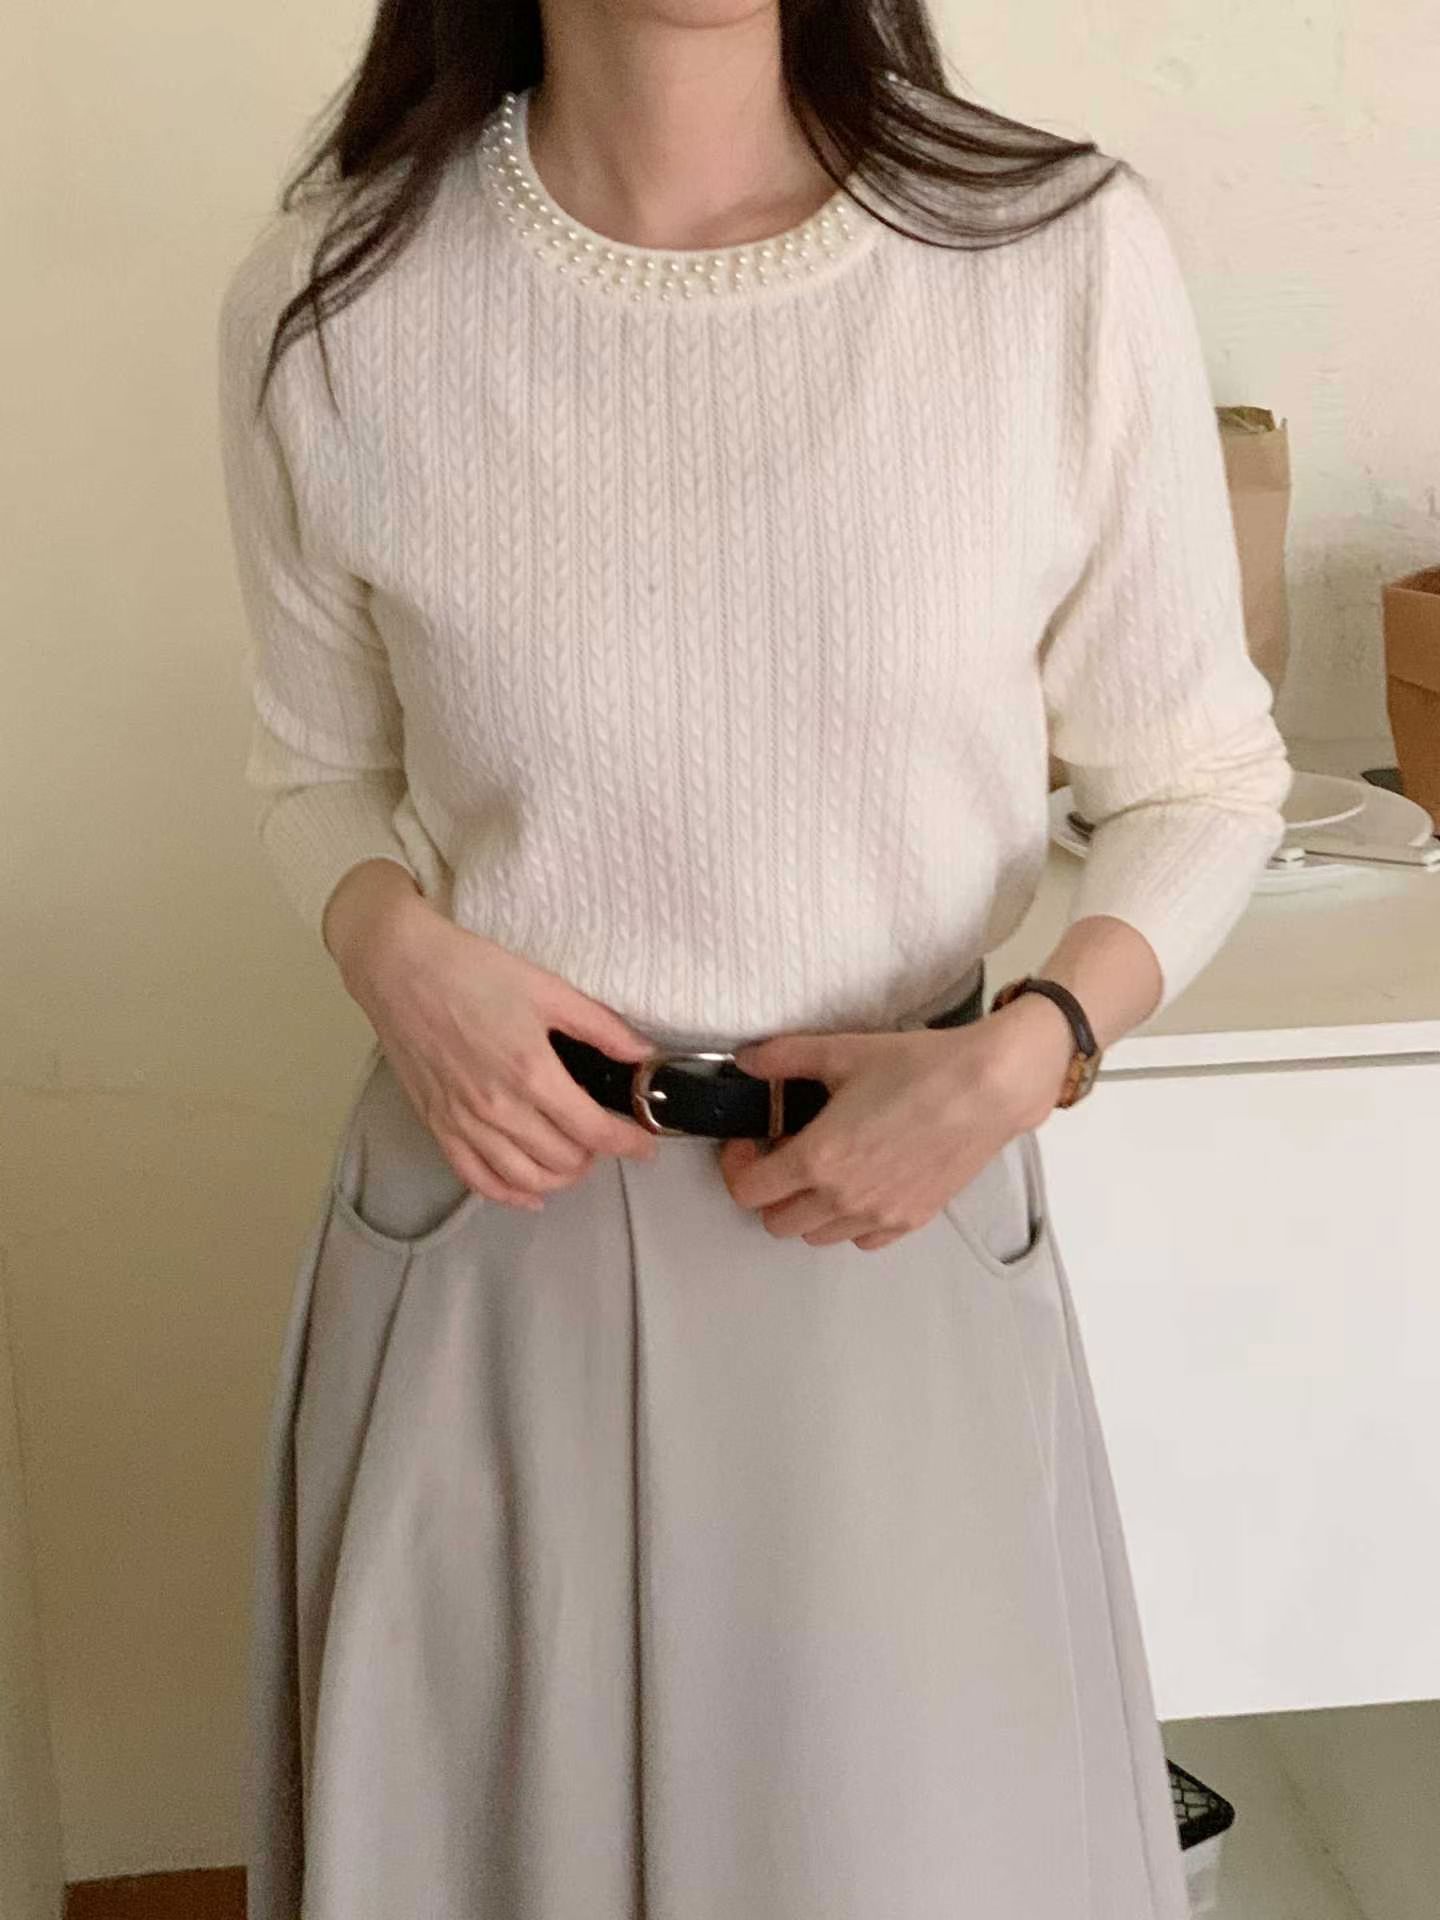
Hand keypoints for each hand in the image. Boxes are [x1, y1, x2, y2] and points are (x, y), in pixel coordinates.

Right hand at [323, 861, 660, 1210]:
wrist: (400, 968)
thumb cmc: (473, 971)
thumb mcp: (548, 988)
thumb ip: (600, 1026)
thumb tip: (644, 1054)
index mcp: (533, 1073)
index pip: (594, 1131)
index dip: (628, 1143)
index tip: (645, 1144)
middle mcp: (499, 1108)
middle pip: (564, 1159)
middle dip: (596, 1155)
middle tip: (605, 1137)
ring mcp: (464, 1122)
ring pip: (525, 1178)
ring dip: (559, 1179)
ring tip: (575, 1161)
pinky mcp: (437, 1125)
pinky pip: (477, 1178)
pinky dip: (509, 1195)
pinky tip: (530, 1194)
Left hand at [715, 997, 1074, 1248]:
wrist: (989, 1087)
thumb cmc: (919, 1067)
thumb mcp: (842, 1052)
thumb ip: (784, 1058)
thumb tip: (747, 1059)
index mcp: (816, 1160)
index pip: (747, 1191)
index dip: (737, 1167)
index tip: (749, 1142)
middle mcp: (843, 1199)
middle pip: (776, 1222)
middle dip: (769, 1190)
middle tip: (783, 1154)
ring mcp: (879, 1216)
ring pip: (816, 1236)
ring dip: (806, 1209)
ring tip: (824, 1168)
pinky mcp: (912, 1220)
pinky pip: (862, 1240)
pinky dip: (849, 1221)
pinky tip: (861, 1184)